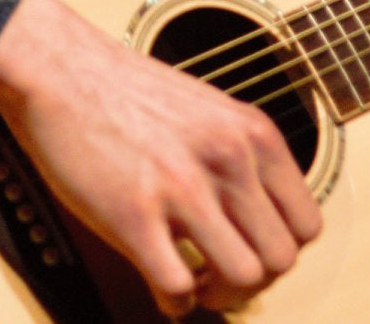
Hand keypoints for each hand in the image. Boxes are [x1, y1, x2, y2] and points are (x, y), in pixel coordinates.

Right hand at [0, 0, 320, 316]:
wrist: (61, 68)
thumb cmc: (126, 87)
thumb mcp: (209, 108)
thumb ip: (240, 155)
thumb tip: (258, 217)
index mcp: (251, 132)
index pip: (307, 224)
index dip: (281, 248)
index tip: (252, 248)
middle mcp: (227, 158)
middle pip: (280, 260)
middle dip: (252, 280)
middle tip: (220, 272)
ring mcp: (182, 188)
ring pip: (242, 280)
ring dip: (217, 293)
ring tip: (193, 278)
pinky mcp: (134, 215)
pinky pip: (178, 289)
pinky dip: (173, 300)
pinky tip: (159, 279)